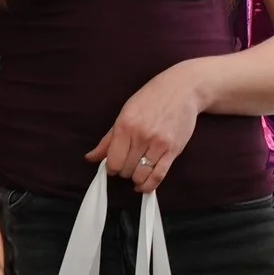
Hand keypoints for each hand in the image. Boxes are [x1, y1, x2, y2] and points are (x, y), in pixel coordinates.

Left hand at [88, 68, 202, 190]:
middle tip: (128, 163)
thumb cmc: (152, 99)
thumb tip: (90, 158)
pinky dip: (149, 185)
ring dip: (136, 178)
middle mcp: (141, 136)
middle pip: (125, 170)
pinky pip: (158, 176)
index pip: (112, 161)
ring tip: (136, 171)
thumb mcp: (125, 113)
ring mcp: (159, 144)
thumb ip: (108, 139)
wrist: (182, 89)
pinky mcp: (173, 150)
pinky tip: (143, 185)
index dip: (110, 167)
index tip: (114, 164)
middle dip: (123, 171)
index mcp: (125, 125)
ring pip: (140, 175)